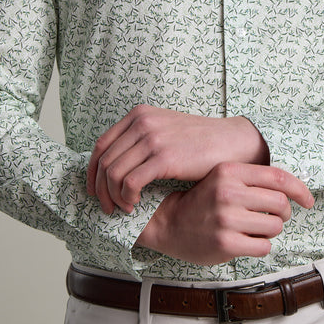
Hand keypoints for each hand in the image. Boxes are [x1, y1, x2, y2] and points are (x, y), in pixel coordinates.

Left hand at [87, 105, 268, 213]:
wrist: (232, 141)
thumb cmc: (199, 141)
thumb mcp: (165, 129)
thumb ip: (141, 139)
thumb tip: (115, 166)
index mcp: (139, 115)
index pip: (101, 145)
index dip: (92, 172)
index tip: (94, 191)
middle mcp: (142, 123)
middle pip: (104, 161)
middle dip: (100, 190)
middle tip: (107, 207)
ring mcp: (153, 139)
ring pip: (113, 174)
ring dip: (113, 197)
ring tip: (123, 208)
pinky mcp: (164, 157)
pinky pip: (130, 182)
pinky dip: (126, 198)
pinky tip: (135, 205)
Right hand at [135, 161, 314, 264]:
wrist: (168, 222)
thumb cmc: (202, 201)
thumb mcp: (223, 178)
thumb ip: (253, 179)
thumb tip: (294, 189)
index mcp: (230, 171)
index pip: (278, 177)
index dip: (300, 189)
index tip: (309, 200)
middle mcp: (228, 192)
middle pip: (280, 204)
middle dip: (283, 214)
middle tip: (275, 218)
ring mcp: (226, 218)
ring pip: (274, 226)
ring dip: (270, 230)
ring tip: (254, 229)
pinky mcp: (225, 243)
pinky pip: (263, 246)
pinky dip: (260, 246)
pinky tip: (246, 241)